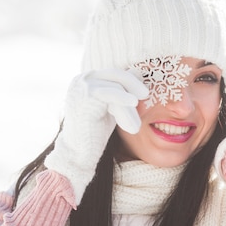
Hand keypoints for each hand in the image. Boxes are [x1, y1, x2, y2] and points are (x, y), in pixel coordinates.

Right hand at [44, 69, 148, 203]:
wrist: (78, 152)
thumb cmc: (95, 132)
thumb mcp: (110, 108)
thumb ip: (120, 93)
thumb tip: (138, 73)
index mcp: (87, 79)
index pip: (115, 74)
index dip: (132, 82)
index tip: (144, 94)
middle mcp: (82, 78)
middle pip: (117, 75)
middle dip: (134, 85)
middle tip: (147, 95)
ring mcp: (82, 85)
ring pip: (117, 88)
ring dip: (129, 108)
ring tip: (135, 128)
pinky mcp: (86, 95)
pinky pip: (112, 94)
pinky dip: (124, 100)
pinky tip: (133, 103)